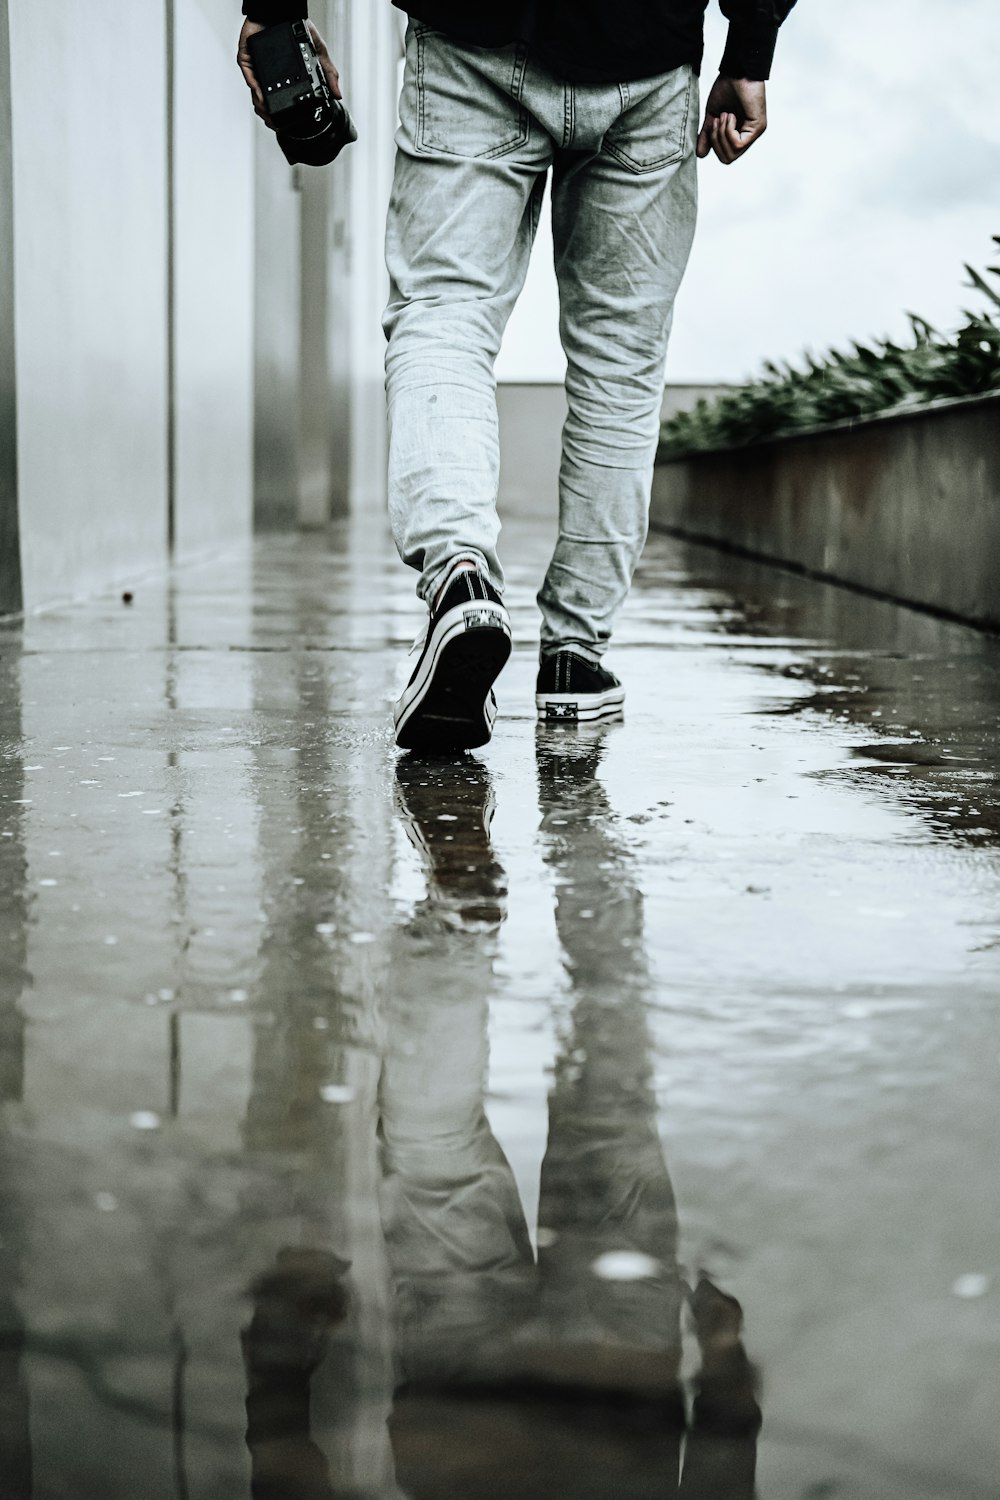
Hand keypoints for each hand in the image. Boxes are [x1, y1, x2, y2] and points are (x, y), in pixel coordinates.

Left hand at [237, 18, 341, 132]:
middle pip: (264, 102)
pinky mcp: (247, 58)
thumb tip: (338, 96)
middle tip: (275, 125)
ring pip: (254, 93)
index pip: (280, 101)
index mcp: (282, 77)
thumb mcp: (318, 53)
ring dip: (260, 107)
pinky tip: (261, 98)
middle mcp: (267, 75)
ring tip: (268, 116)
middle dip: (269, 116)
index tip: (285, 127)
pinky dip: (255, 90)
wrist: (282, 9)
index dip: (281, 116)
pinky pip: (249, 78)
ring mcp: (256, 67)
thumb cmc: (297, 28)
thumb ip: (328, 74)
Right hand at [696, 77, 766, 164]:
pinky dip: (729, 130)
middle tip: (719, 119)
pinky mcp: (758, 127)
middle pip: (727, 159)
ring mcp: (755, 133)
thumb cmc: (727, 88)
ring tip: (725, 114)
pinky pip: (738, 143)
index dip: (714, 144)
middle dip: (716, 141)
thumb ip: (707, 135)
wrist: (736, 70)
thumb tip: (700, 155)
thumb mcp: (713, 115)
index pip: (724, 156)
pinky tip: (730, 115)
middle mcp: (749, 136)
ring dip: (722, 134)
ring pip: (732, 153)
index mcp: (739, 134)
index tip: (714, 122)